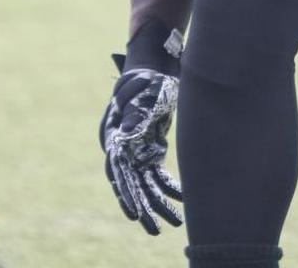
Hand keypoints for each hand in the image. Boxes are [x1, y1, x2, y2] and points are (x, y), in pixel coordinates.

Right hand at [99, 24, 183, 234]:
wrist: (155, 67)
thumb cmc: (150, 76)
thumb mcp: (147, 88)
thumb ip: (140, 108)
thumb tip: (131, 131)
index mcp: (115, 132)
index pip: (117, 169)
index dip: (125, 192)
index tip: (134, 212)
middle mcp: (122, 146)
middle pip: (130, 182)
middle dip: (142, 207)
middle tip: (154, 229)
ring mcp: (135, 150)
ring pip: (144, 184)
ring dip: (157, 204)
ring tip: (172, 224)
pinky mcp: (149, 151)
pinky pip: (156, 175)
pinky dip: (167, 188)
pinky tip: (182, 200)